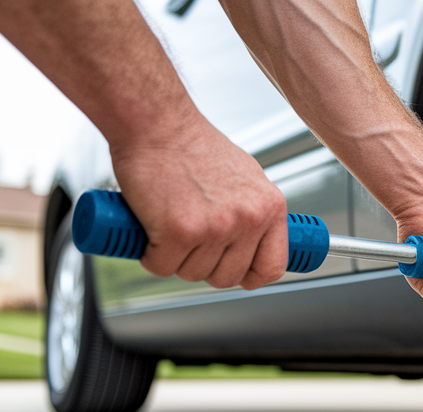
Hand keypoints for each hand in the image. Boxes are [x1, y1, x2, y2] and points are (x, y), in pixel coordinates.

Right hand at [112, 123, 287, 289]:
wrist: (158, 123)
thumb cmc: (193, 145)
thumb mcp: (244, 177)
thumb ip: (253, 210)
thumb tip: (255, 241)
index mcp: (269, 206)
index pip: (272, 266)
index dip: (250, 276)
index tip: (236, 272)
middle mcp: (248, 218)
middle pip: (227, 277)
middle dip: (203, 265)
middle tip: (188, 242)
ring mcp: (216, 227)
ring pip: (192, 273)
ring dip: (174, 258)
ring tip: (168, 225)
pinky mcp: (179, 231)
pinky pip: (162, 267)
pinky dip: (150, 255)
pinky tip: (151, 230)